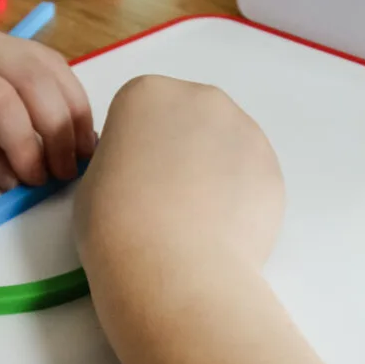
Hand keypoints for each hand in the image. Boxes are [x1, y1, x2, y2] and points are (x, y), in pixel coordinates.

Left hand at [0, 21, 94, 188]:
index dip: (25, 143)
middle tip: (66, 172)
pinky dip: (65, 94)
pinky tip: (72, 126)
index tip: (35, 180)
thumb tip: (19, 180)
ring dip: (72, 109)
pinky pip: (46, 62)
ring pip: (49, 65)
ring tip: (82, 152)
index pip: (0, 99)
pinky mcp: (2, 42)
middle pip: (35, 78)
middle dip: (58, 128)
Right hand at [74, 75, 283, 272]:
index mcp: (147, 93)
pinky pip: (249, 178)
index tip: (129, 182)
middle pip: (188, 121)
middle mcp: (200, 99)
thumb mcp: (92, 180)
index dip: (133, 152)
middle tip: (163, 202)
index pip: (139, 114)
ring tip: (193, 222)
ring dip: (211, 174)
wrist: (172, 270)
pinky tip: (217, 231)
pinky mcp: (272, 168)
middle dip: (179, 154)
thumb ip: (120, 160)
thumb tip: (140, 173)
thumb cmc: (115, 225)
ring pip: (224, 148)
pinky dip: (237, 200)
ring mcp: (243, 131)